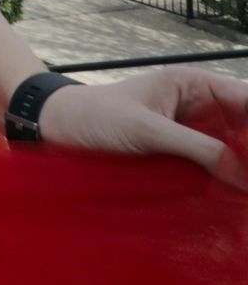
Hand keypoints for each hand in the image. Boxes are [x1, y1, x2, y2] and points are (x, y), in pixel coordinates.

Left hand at [37, 68, 247, 189]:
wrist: (56, 129)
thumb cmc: (95, 116)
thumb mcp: (148, 130)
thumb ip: (199, 149)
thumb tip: (247, 176)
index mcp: (194, 85)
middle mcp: (200, 107)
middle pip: (246, 130)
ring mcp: (193, 134)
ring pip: (237, 153)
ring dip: (243, 172)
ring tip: (244, 194)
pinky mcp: (183, 157)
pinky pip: (217, 170)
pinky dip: (229, 184)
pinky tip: (234, 199)